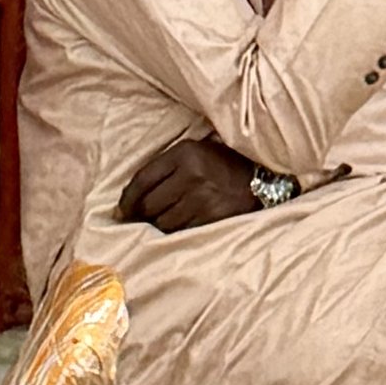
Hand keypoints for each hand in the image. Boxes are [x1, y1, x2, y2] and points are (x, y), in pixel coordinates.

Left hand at [118, 136, 262, 232]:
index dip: (127, 199)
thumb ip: (166, 166)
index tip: (122, 211)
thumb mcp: (196, 151)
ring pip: (163, 222)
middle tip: (140, 220)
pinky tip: (179, 227)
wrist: (263, 179)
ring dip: (159, 226)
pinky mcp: (212, 217)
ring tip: (162, 223)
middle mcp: (191, 174)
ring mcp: (202, 198)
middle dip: (141, 215)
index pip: (142, 179)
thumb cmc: (223, 165)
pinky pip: (182, 232)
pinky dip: (176, 233)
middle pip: (150, 204)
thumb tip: (130, 199)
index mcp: (184, 153)